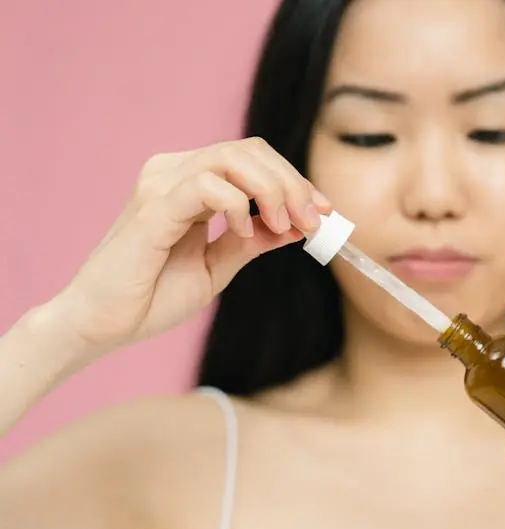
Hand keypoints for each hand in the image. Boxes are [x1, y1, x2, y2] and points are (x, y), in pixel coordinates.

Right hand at [51, 137, 328, 354]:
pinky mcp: (152, 207)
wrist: (104, 325)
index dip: (295, 180)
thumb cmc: (151, 296)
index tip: (325, 213)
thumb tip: (297, 226)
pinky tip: (246, 231)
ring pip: (232, 157)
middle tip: (315, 222)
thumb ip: (253, 242)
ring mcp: (160, 185)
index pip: (253, 159)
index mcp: (190, 183)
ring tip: (287, 225)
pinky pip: (205, 184)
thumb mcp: (218, 266)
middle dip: (293, 184)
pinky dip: (237, 204)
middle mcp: (173, 173)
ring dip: (273, 189)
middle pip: (250, 151)